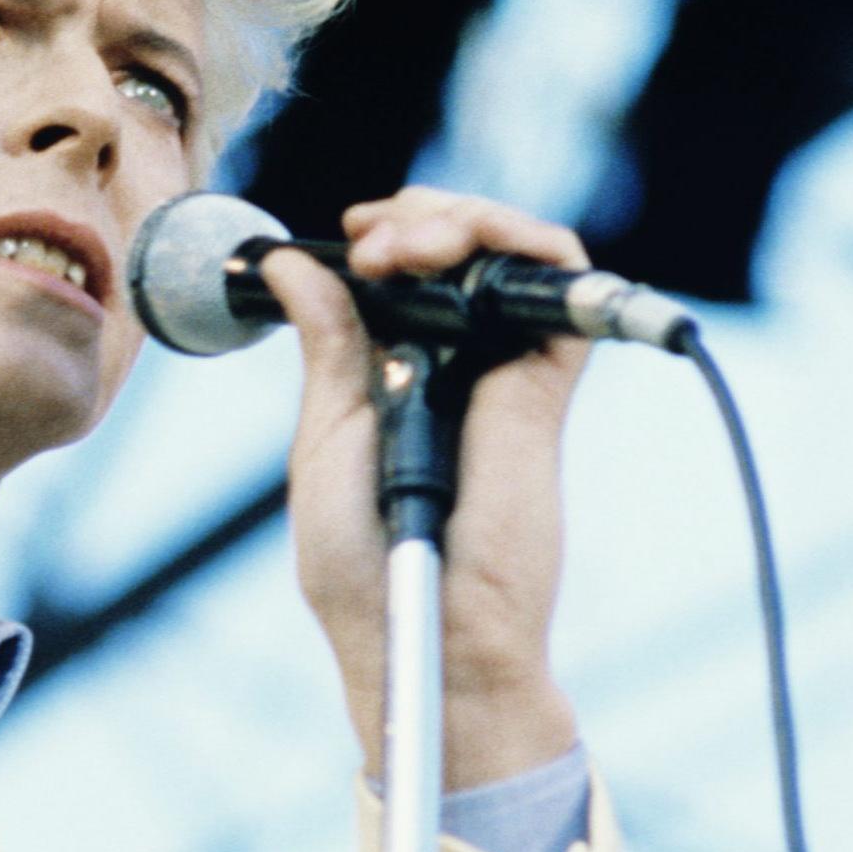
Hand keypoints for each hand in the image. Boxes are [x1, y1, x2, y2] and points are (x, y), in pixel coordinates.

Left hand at [262, 189, 587, 791]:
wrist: (424, 633)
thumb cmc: (362, 566)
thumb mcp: (326, 435)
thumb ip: (327, 345)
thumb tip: (290, 262)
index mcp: (397, 375)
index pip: (406, 272)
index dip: (386, 235)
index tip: (347, 234)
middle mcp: (458, 365)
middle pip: (461, 249)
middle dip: (419, 217)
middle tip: (371, 237)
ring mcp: (506, 372)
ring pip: (512, 254)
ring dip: (463, 220)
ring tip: (407, 242)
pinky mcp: (547, 386)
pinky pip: (562, 289)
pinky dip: (530, 245)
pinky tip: (472, 244)